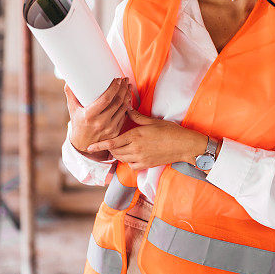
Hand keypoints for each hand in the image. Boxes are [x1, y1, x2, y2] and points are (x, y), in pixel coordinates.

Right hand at [66, 77, 130, 157]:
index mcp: (89, 115)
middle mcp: (100, 122)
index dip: (114, 88)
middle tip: (125, 79)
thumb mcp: (72, 109)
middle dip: (123, 88)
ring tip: (127, 86)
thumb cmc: (78, 123)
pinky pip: (124, 116)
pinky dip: (127, 105)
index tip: (118, 79)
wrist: (82, 144)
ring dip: (127, 95)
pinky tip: (127, 98)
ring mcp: (109, 128)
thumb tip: (68, 81)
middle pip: (117, 102)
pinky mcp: (116, 132)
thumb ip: (71, 94)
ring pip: (123, 108)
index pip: (106, 99)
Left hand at [87, 109, 207, 170]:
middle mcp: (136, 148)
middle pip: (115, 151)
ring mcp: (141, 158)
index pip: (113, 142)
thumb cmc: (171, 131)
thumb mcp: (153, 121)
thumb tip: (126, 108)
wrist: (184, 145)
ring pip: (122, 159)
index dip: (100, 145)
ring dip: (119, 154)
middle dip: (110, 148)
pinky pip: (131, 165)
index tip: (89, 147)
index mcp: (136, 135)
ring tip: (121, 147)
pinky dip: (128, 161)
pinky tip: (133, 155)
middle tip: (110, 143)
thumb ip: (137, 117)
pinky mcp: (146, 164)